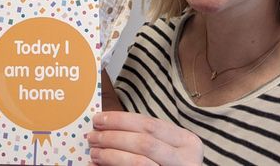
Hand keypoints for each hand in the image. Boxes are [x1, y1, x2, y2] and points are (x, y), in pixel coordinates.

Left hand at [87, 111, 202, 165]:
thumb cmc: (169, 163)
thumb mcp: (166, 147)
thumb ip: (145, 135)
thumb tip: (107, 124)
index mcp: (187, 141)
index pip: (149, 123)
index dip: (121, 120)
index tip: (98, 119)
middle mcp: (186, 159)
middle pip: (143, 141)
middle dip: (114, 137)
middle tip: (92, 136)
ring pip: (139, 161)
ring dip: (111, 155)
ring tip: (94, 153)